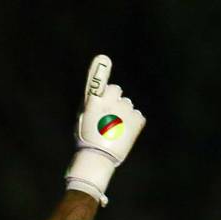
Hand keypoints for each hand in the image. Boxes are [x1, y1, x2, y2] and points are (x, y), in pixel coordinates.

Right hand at [64, 55, 145, 205]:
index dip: (102, 74)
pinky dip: (132, 123)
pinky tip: (123, 133)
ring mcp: (126, 111)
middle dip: (114, 100)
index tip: (102, 59)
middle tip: (107, 117)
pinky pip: (137, 116)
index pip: (103, 83)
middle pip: (117, 92)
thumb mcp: (82, 117)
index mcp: (95, 102)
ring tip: (114, 129)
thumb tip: (96, 76)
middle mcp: (111, 103)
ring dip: (123, 113)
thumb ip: (89, 98)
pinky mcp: (137, 120)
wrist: (98, 160)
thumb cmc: (86, 139)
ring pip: (127, 105)